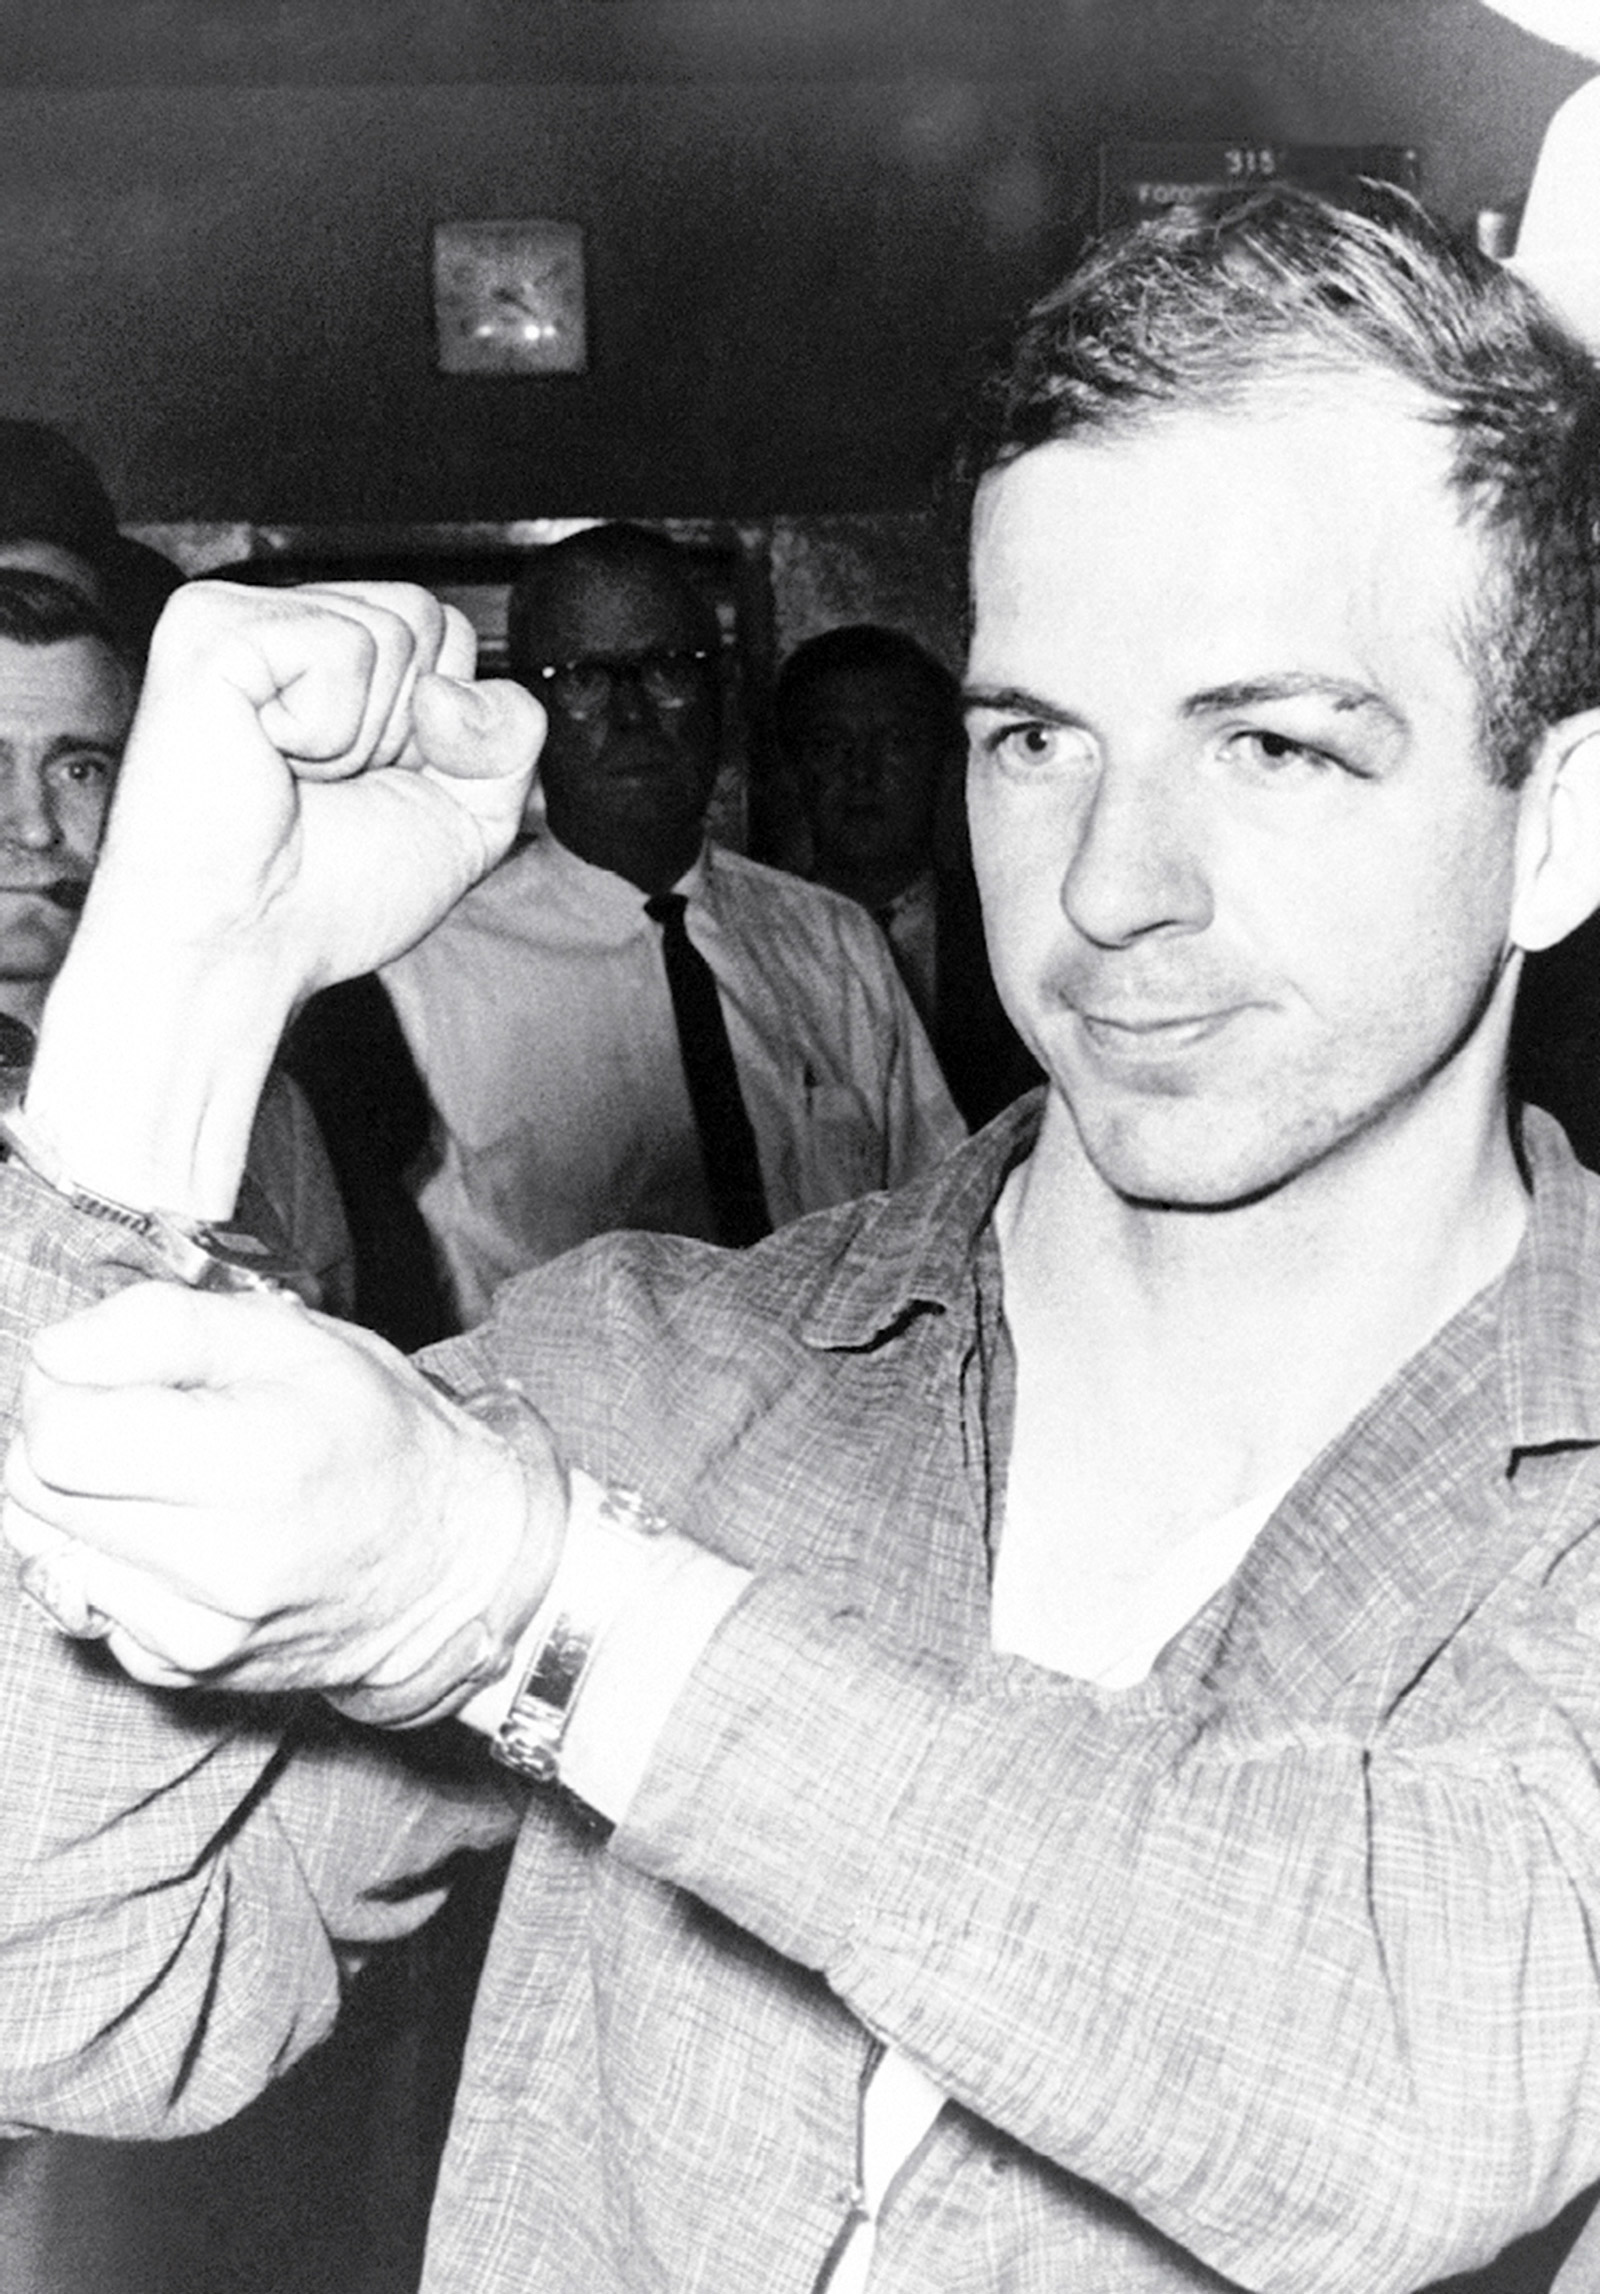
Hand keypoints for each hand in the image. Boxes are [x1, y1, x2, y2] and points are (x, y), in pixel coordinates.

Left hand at [2, 1282, 566, 1726]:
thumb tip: (51, 1357)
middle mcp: (220, 1567)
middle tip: (140, 1419)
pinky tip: (180, 1537)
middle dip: (64, 1439)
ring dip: (79, 1502)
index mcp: (252, 1465)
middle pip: (31, 1492)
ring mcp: (198, 1633)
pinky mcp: (182, 1670)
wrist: (446, 1562)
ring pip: (43, 1548)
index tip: (118, 1378)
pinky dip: (110, 1560)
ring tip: (164, 1478)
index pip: (58, 1437)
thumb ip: (157, 1325)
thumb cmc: (373, 1431)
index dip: (65, 1389)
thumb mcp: (287, 1336)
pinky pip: (85, 1598)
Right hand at [28, 580, 545, 1216]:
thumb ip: (512, 736)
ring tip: (294, 777)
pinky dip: (325, 726)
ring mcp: (246, 619)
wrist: (246, 946)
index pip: (450, 630)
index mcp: (337, 662)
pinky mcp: (211, 628)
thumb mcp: (469, 818)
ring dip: (360, 737)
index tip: (375, 784)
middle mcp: (290, 629)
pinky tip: (268, 755)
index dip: (445, 726)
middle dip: (406, 729)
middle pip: (428, 618)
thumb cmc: (329, 895)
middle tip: (327, 786)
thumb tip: (457, 687)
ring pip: (391, 629)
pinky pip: (339, 645)